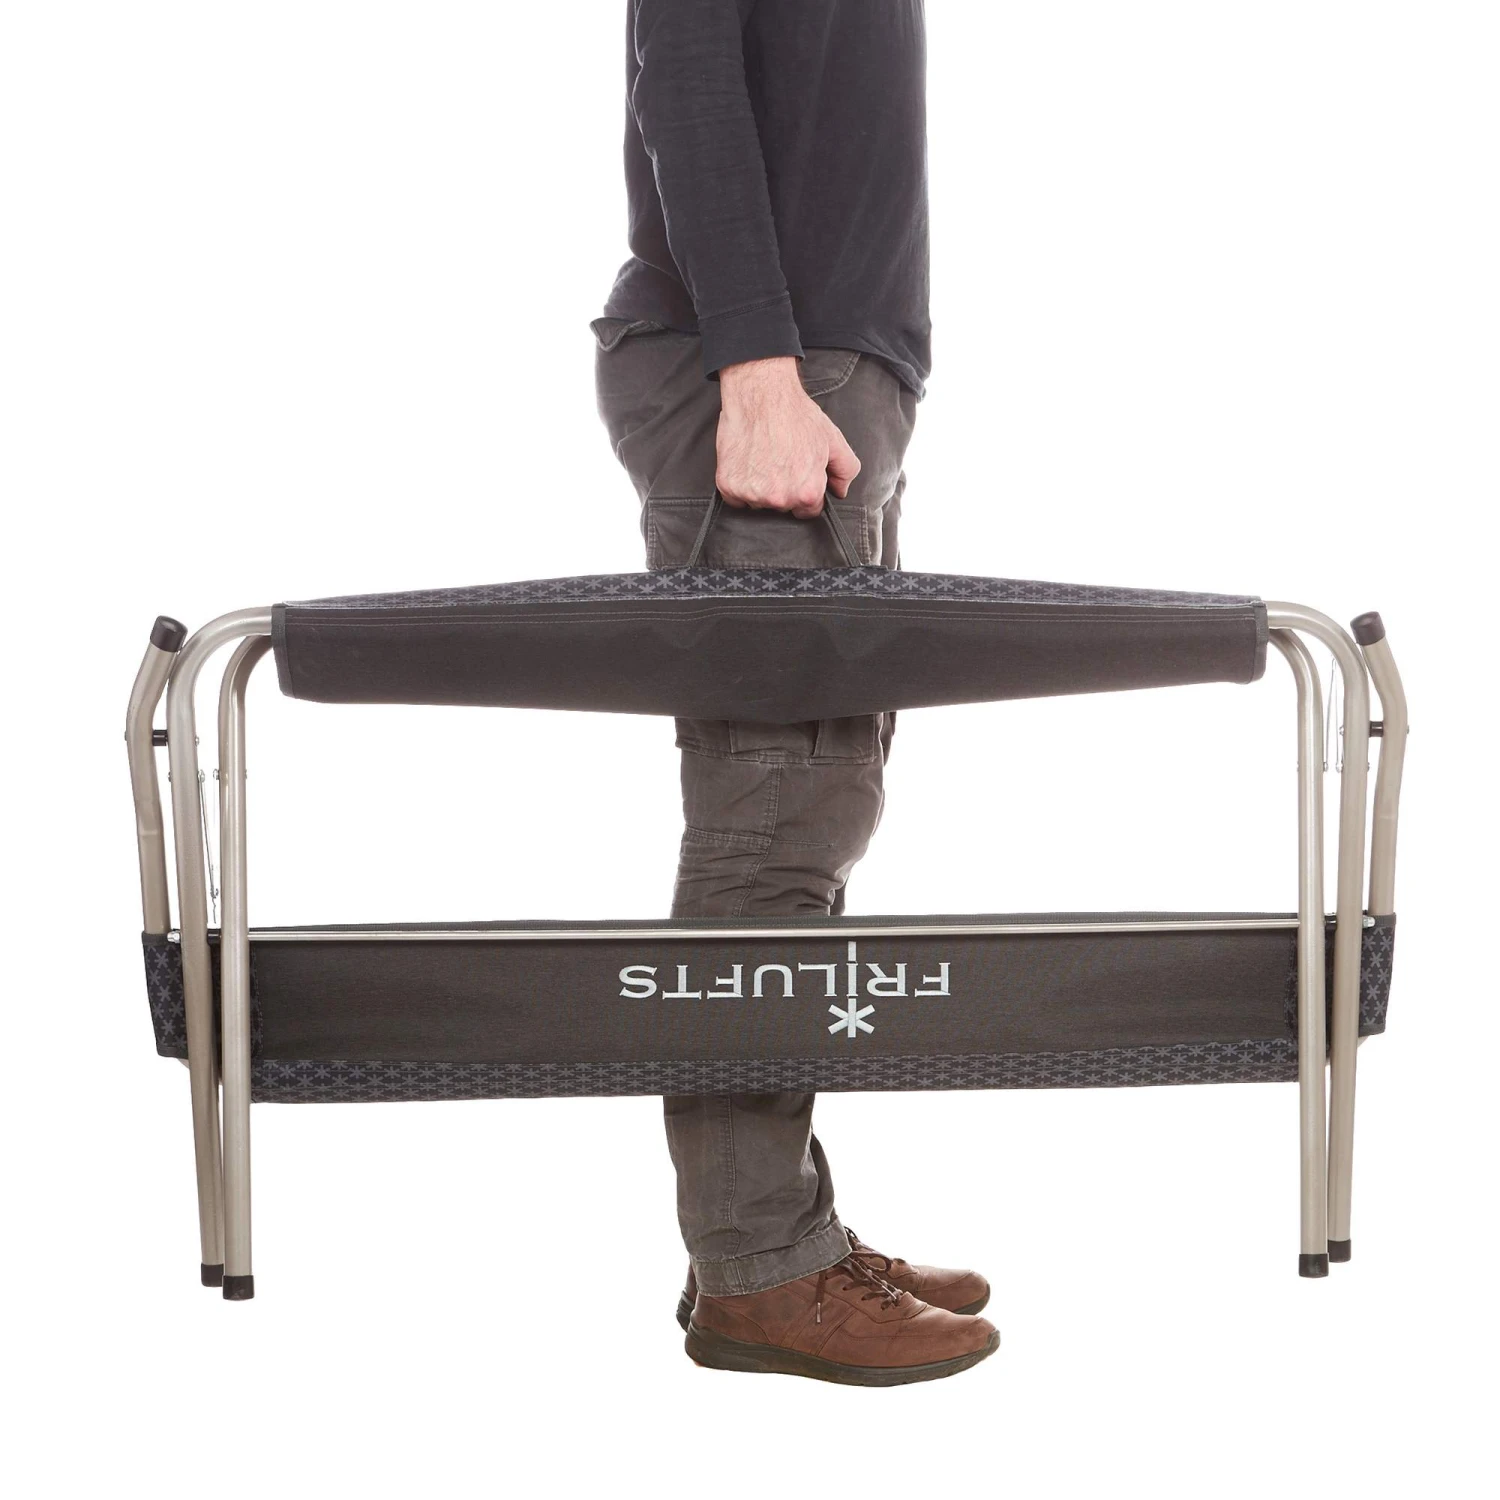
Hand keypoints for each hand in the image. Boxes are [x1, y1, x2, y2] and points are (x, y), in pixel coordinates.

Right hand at [715, 357, 860, 518]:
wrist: (761, 394)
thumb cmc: (796, 415)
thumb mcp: (833, 440)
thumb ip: (845, 470)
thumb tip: (840, 491)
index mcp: (807, 492)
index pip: (808, 510)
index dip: (806, 492)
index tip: (799, 475)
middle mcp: (779, 498)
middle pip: (783, 507)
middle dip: (784, 489)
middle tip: (780, 460)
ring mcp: (752, 494)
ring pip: (758, 503)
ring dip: (760, 488)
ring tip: (763, 458)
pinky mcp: (728, 486)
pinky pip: (736, 498)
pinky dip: (739, 484)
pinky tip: (747, 462)